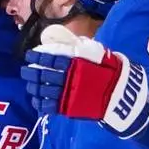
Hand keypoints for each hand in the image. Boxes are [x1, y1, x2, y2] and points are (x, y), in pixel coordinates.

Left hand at [21, 25, 148, 137]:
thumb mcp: (101, 55)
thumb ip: (83, 48)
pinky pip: (49, 107)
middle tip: (25, 70)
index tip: (29, 55)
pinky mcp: (69, 109)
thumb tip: (66, 39)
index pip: (52, 59)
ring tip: (29, 85)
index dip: (38, 57)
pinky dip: (40, 103)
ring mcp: (69, 95)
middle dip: (31, 73)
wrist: (123, 98)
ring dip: (34, 87)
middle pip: (44, 75)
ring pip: (44, 91)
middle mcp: (70, 79)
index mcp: (77, 64)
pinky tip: (36, 100)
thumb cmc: (112, 73)